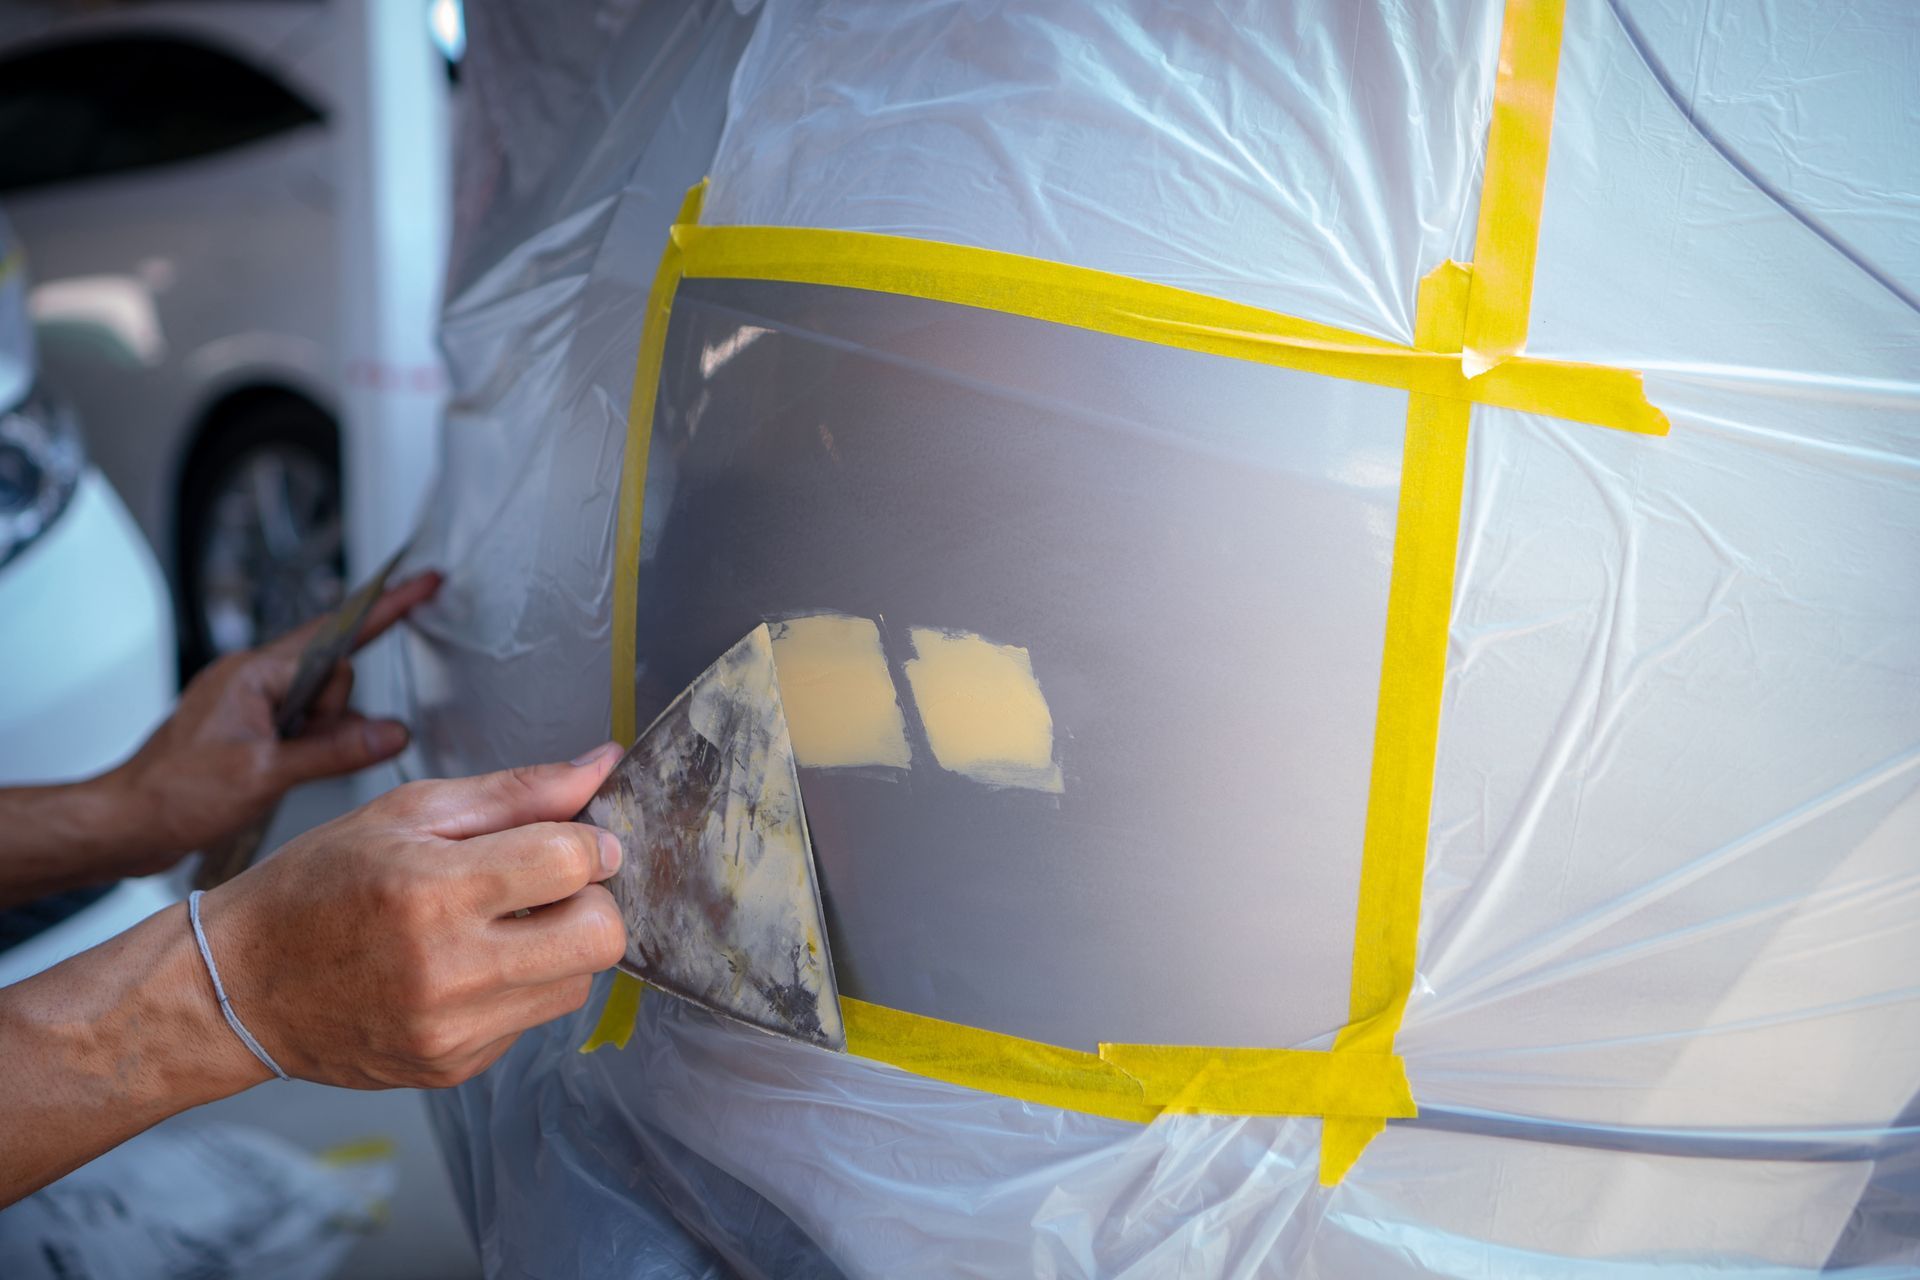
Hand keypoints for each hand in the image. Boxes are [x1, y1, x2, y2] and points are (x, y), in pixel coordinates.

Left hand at [105, 570, 441, 872]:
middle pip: (332, 675)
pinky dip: (308, 746)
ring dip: (319, 738)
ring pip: (319, 706)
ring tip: (280, 771)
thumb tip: (391, 733)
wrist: (126, 822)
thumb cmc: (175, 793)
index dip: (385, 609)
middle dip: (337, 714)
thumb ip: (336, 751)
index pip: (336, 636)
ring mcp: (249, 704)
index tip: (422, 584)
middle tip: (307, 752)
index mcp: (255, 674)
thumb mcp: (266, 774)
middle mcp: (252, 679)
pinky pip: (300, 725)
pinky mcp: (248, 728)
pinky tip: (288, 770)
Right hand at [190, 744, 629, 1089]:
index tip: (576, 841)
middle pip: (601, 938)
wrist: (238, 987)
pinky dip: (519, 987)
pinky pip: (533, 1020)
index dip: (591, 843)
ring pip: (578, 984)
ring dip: (559, 947)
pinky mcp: (454, 1067)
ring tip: (499, 925)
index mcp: (434, 891)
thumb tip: (602, 765)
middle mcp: (449, 970)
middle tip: (548, 888)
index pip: (573, 863)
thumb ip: (515, 791)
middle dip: (592, 902)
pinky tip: (468, 967)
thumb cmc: (316, 885)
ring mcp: (452, 1030)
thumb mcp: (407, 812)